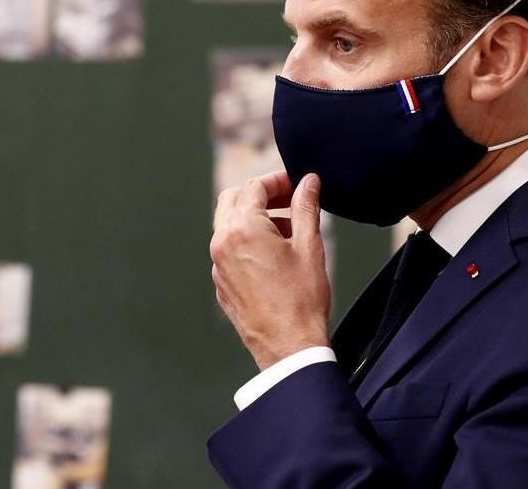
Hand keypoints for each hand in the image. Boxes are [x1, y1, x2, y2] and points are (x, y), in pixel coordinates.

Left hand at [210, 171, 330, 370]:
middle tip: (289, 199)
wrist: (289, 346)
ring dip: (255, 217)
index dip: (277, 180)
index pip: (254, 187)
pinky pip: (229, 250)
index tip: (297, 184)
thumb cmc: (301, 299)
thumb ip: (306, 207)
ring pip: (228, 225)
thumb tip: (308, 182)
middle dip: (261, 194)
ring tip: (289, 229)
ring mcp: (218, 265)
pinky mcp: (221, 283)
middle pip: (232, 199)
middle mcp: (222, 244)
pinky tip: (275, 254)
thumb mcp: (310, 246)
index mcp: (242, 230)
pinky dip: (248, 240)